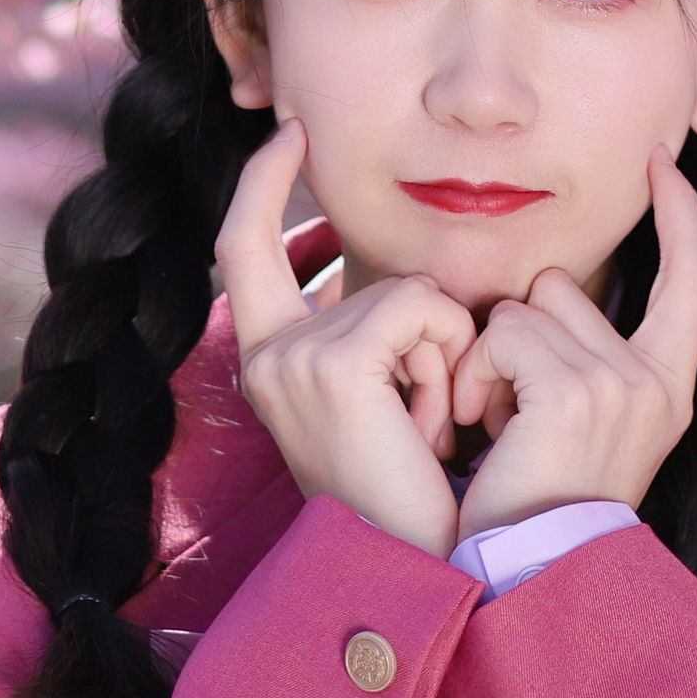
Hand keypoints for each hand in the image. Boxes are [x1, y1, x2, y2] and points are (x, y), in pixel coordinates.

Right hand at [218, 121, 476, 556]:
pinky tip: (436, 424)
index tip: (292, 131)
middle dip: (432, 334)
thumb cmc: (417, 498)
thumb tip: (408, 282)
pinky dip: (452, 360)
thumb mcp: (381, 402)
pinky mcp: (332, 363)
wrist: (416, 566)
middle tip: (429, 423)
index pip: (244, 243)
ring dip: (449, 358)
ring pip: (413, 292)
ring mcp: (292, 357)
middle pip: (372, 277)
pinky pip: (425, 310)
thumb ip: (374, 337)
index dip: (262, 180)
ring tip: (431, 433)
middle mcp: (266, 355)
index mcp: (269, 361)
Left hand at [449, 150, 696, 536]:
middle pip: (569, 286)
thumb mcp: (581, 428)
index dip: (681, 214)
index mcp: (669, 390)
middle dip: (518, 333)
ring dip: (490, 359)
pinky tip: (480, 431)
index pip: (696, 276)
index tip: (659, 163)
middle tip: (507, 412)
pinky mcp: (577, 394)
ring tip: (495, 428)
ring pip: (527, 306)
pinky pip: (503, 335)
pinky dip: (473, 375)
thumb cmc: (533, 509)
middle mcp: (658, 383)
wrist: (525, 575)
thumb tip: (549, 290)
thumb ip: (584, 360)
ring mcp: (623, 385)